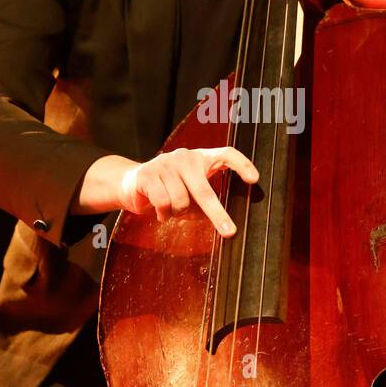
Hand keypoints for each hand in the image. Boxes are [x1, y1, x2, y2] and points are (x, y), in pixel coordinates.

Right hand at [120, 147, 258, 237]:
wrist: (132, 183)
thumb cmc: (170, 189)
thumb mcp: (191, 190)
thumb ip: (205, 199)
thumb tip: (225, 223)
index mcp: (201, 158)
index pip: (226, 154)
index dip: (241, 164)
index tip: (254, 180)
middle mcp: (185, 157)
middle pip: (204, 190)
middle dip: (217, 214)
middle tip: (230, 232)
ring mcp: (165, 163)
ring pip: (180, 201)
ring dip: (177, 213)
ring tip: (172, 210)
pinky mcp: (148, 174)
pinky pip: (163, 202)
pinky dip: (163, 213)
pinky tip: (161, 211)